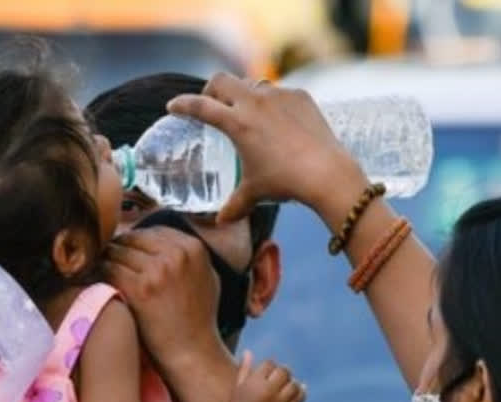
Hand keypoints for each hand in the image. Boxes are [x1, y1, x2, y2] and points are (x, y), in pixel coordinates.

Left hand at [104, 227, 224, 371]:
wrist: (192, 353)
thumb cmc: (199, 319)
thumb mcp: (206, 277)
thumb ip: (187, 255)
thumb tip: (164, 240)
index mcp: (193, 247)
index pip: (153, 231)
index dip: (136, 242)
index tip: (127, 254)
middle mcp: (177, 254)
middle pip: (133, 238)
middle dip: (119, 249)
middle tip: (107, 262)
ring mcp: (158, 270)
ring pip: (117, 251)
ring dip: (106, 261)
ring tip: (99, 272)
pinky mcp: (139, 288)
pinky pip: (109, 270)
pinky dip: (100, 275)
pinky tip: (97, 283)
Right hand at [167, 73, 366, 223]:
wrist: (326, 172)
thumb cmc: (286, 182)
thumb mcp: (255, 193)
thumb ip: (235, 205)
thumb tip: (220, 221)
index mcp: (236, 123)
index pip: (200, 107)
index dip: (182, 105)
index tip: (173, 106)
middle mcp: (254, 103)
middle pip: (221, 80)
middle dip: (211, 89)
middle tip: (211, 102)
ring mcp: (278, 96)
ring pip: (252, 84)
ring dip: (243, 94)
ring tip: (247, 112)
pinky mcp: (300, 96)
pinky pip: (279, 93)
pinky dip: (272, 103)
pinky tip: (279, 120)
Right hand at [226, 351, 306, 401]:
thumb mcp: (237, 387)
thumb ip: (245, 369)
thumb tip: (249, 351)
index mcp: (254, 383)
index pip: (269, 364)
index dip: (269, 367)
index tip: (266, 372)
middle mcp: (267, 392)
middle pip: (284, 372)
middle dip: (282, 373)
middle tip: (279, 377)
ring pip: (294, 385)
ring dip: (292, 382)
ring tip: (287, 385)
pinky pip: (298, 400)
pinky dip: (301, 393)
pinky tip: (299, 390)